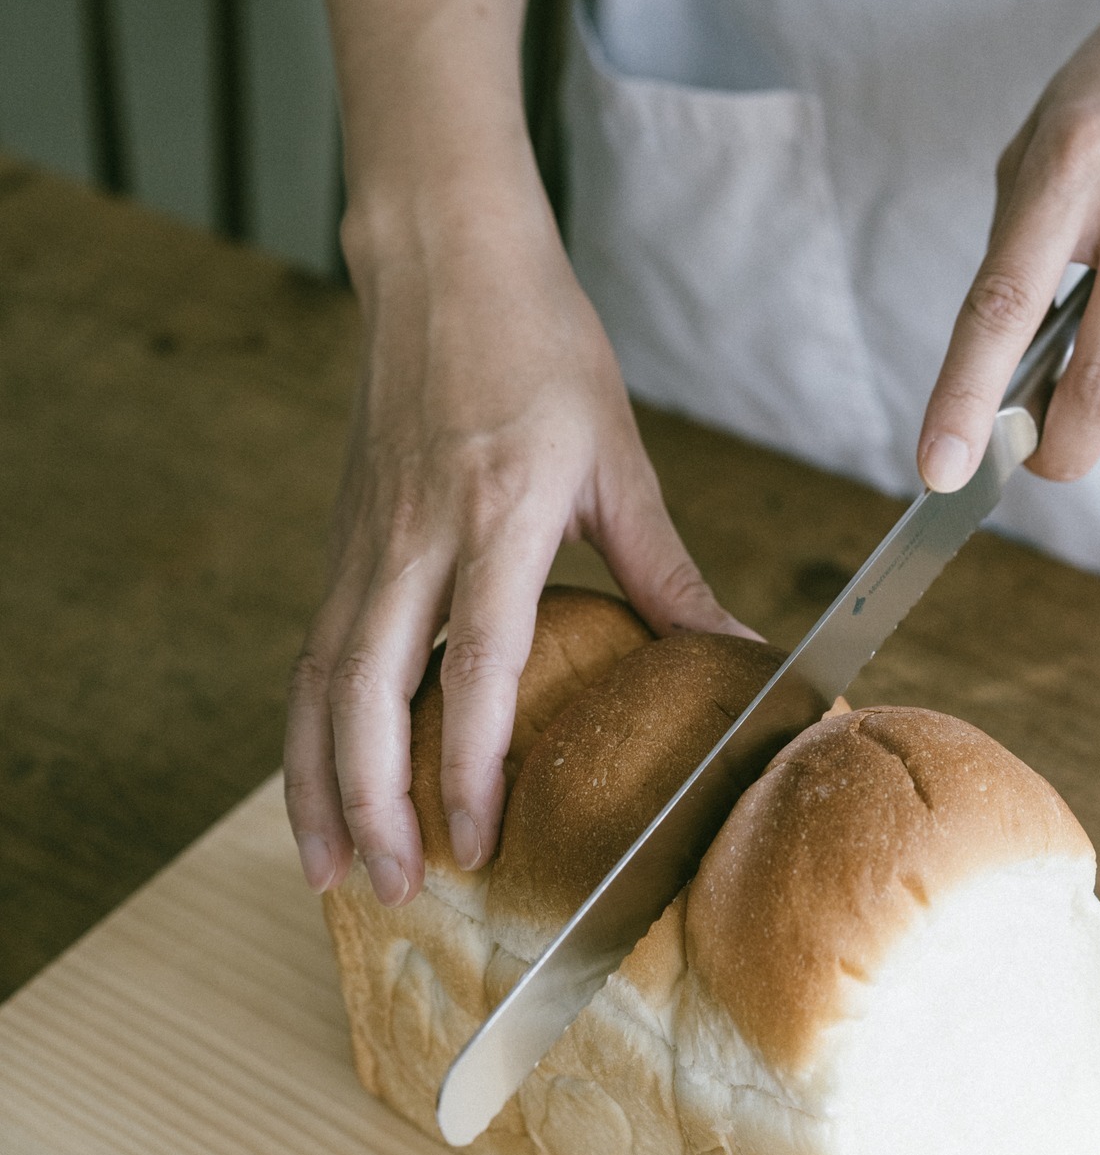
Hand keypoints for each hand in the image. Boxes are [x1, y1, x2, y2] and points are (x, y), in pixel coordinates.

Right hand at [285, 190, 741, 905]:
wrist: (443, 261)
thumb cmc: (540, 346)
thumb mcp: (618, 457)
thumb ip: (667, 571)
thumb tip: (739, 654)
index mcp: (497, 513)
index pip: (479, 663)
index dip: (473, 764)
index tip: (479, 844)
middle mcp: (412, 537)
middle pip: (366, 695)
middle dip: (370, 805)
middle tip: (391, 893)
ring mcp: (362, 539)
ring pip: (317, 683)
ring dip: (314, 784)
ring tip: (327, 870)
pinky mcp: (340, 539)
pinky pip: (312, 650)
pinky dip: (305, 727)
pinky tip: (318, 780)